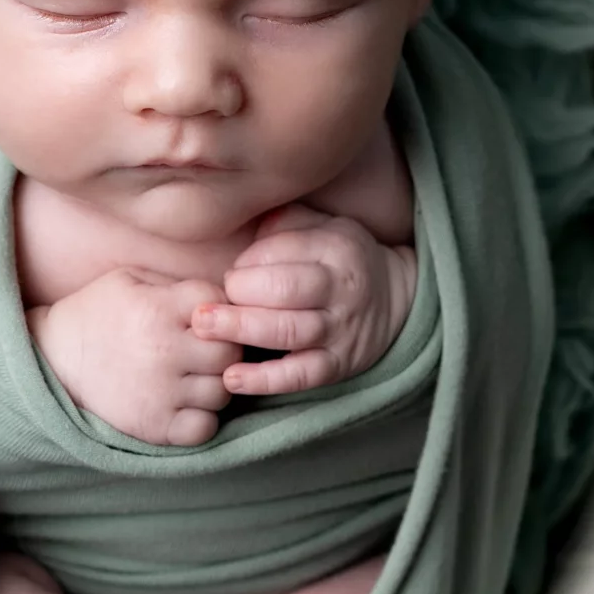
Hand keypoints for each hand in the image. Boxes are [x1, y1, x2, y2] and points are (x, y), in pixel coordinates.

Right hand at [27, 269, 241, 446]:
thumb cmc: (93, 315)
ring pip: (223, 390)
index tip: (199, 318)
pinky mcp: (154, 426)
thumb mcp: (126, 280)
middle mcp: (164, 350)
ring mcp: (161, 392)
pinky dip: (202, 419)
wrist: (51, 362)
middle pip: (229, 351)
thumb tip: (218, 299)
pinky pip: (205, 427)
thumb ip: (173, 284)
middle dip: (223, 348)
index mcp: (158, 309)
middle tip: (205, 351)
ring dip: (214, 384)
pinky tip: (186, 406)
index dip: (216, 308)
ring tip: (193, 378)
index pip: (219, 304)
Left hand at [188, 203, 416, 399]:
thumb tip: (235, 214)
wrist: (393, 299)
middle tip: (201, 304)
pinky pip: (301, 376)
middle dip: (238, 295)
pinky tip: (231, 377)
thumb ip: (282, 221)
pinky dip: (265, 380)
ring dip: (242, 330)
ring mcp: (341, 329)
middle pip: (285, 290)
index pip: (285, 249)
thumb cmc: (334, 259)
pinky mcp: (337, 365)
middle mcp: (342, 287)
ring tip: (203, 328)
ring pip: (290, 331)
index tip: (228, 272)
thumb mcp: (320, 226)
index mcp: (336, 247)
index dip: (248, 261)